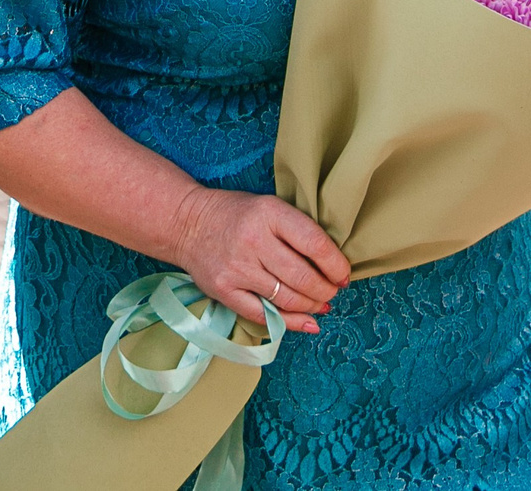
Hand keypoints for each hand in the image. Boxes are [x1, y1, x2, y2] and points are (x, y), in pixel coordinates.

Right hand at [172, 188, 348, 332]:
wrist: (187, 222)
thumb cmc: (236, 213)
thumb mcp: (269, 207)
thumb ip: (297, 230)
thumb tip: (332, 266)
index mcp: (270, 213)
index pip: (315, 244)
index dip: (336, 265)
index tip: (343, 274)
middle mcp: (253, 241)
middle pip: (303, 277)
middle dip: (326, 290)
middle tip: (333, 291)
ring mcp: (237, 269)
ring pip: (288, 299)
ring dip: (312, 306)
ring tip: (321, 304)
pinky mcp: (224, 290)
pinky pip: (264, 315)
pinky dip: (290, 323)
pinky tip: (307, 322)